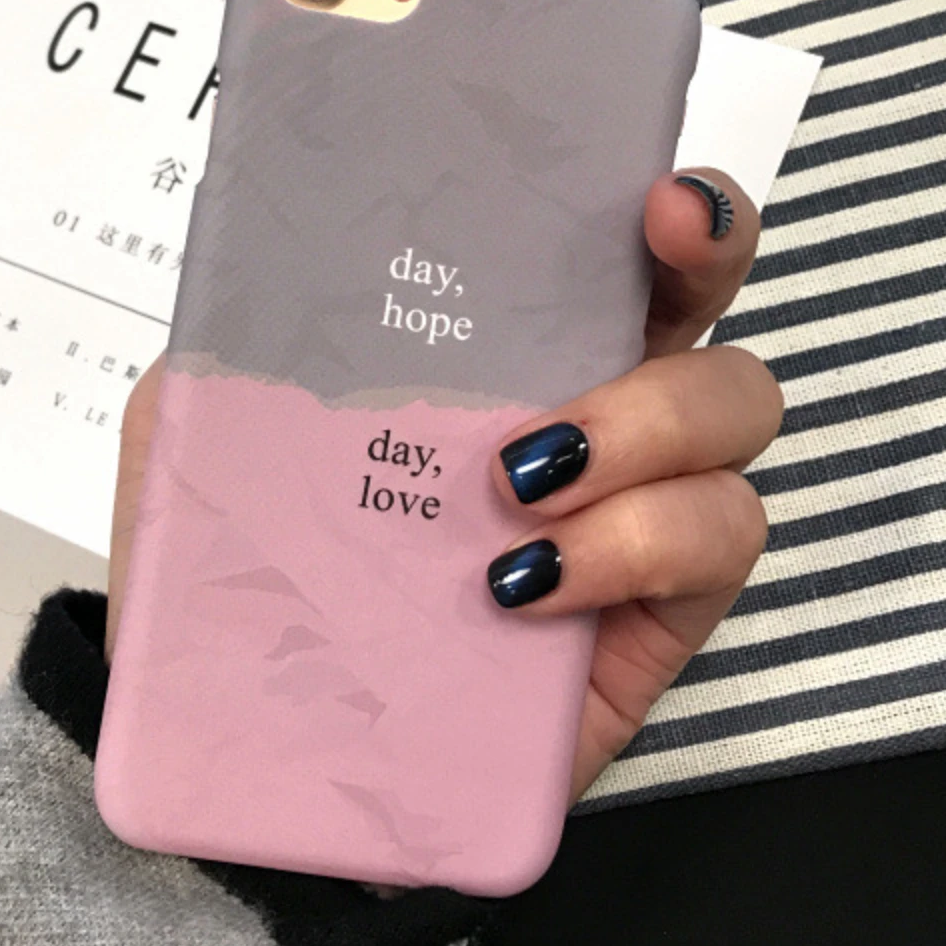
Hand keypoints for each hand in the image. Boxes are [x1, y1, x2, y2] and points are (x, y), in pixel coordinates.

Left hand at [106, 169, 779, 803]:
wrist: (272, 745)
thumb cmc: (253, 575)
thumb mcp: (208, 436)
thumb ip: (236, 347)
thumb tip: (260, 269)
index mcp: (506, 343)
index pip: (615, 244)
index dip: (674, 205)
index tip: (654, 201)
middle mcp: (595, 404)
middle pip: (710, 309)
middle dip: (707, 276)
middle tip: (617, 287)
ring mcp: (640, 504)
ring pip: (736, 415)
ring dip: (644, 428)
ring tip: (518, 487)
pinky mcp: (659, 610)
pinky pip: (716, 542)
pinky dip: (633, 544)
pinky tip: (528, 581)